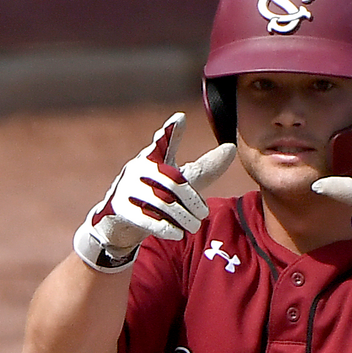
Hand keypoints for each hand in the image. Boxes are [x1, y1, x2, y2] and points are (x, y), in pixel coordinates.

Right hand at [73, 113, 235, 272]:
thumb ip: (204, 168)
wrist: (120, 222)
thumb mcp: (178, 180)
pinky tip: (178, 234)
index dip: (171, 131)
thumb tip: (232, 148)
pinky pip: (146, 218)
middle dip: (192, 200)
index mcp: (153, 157)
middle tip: (204, 214)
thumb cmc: (155, 195)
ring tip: (194, 226)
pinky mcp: (120, 208)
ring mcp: (126, 187)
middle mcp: (138, 168)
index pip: (163, 141)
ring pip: (162, 202)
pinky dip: (166, 228)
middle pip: (173, 181)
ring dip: (183, 217)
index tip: (181, 118)